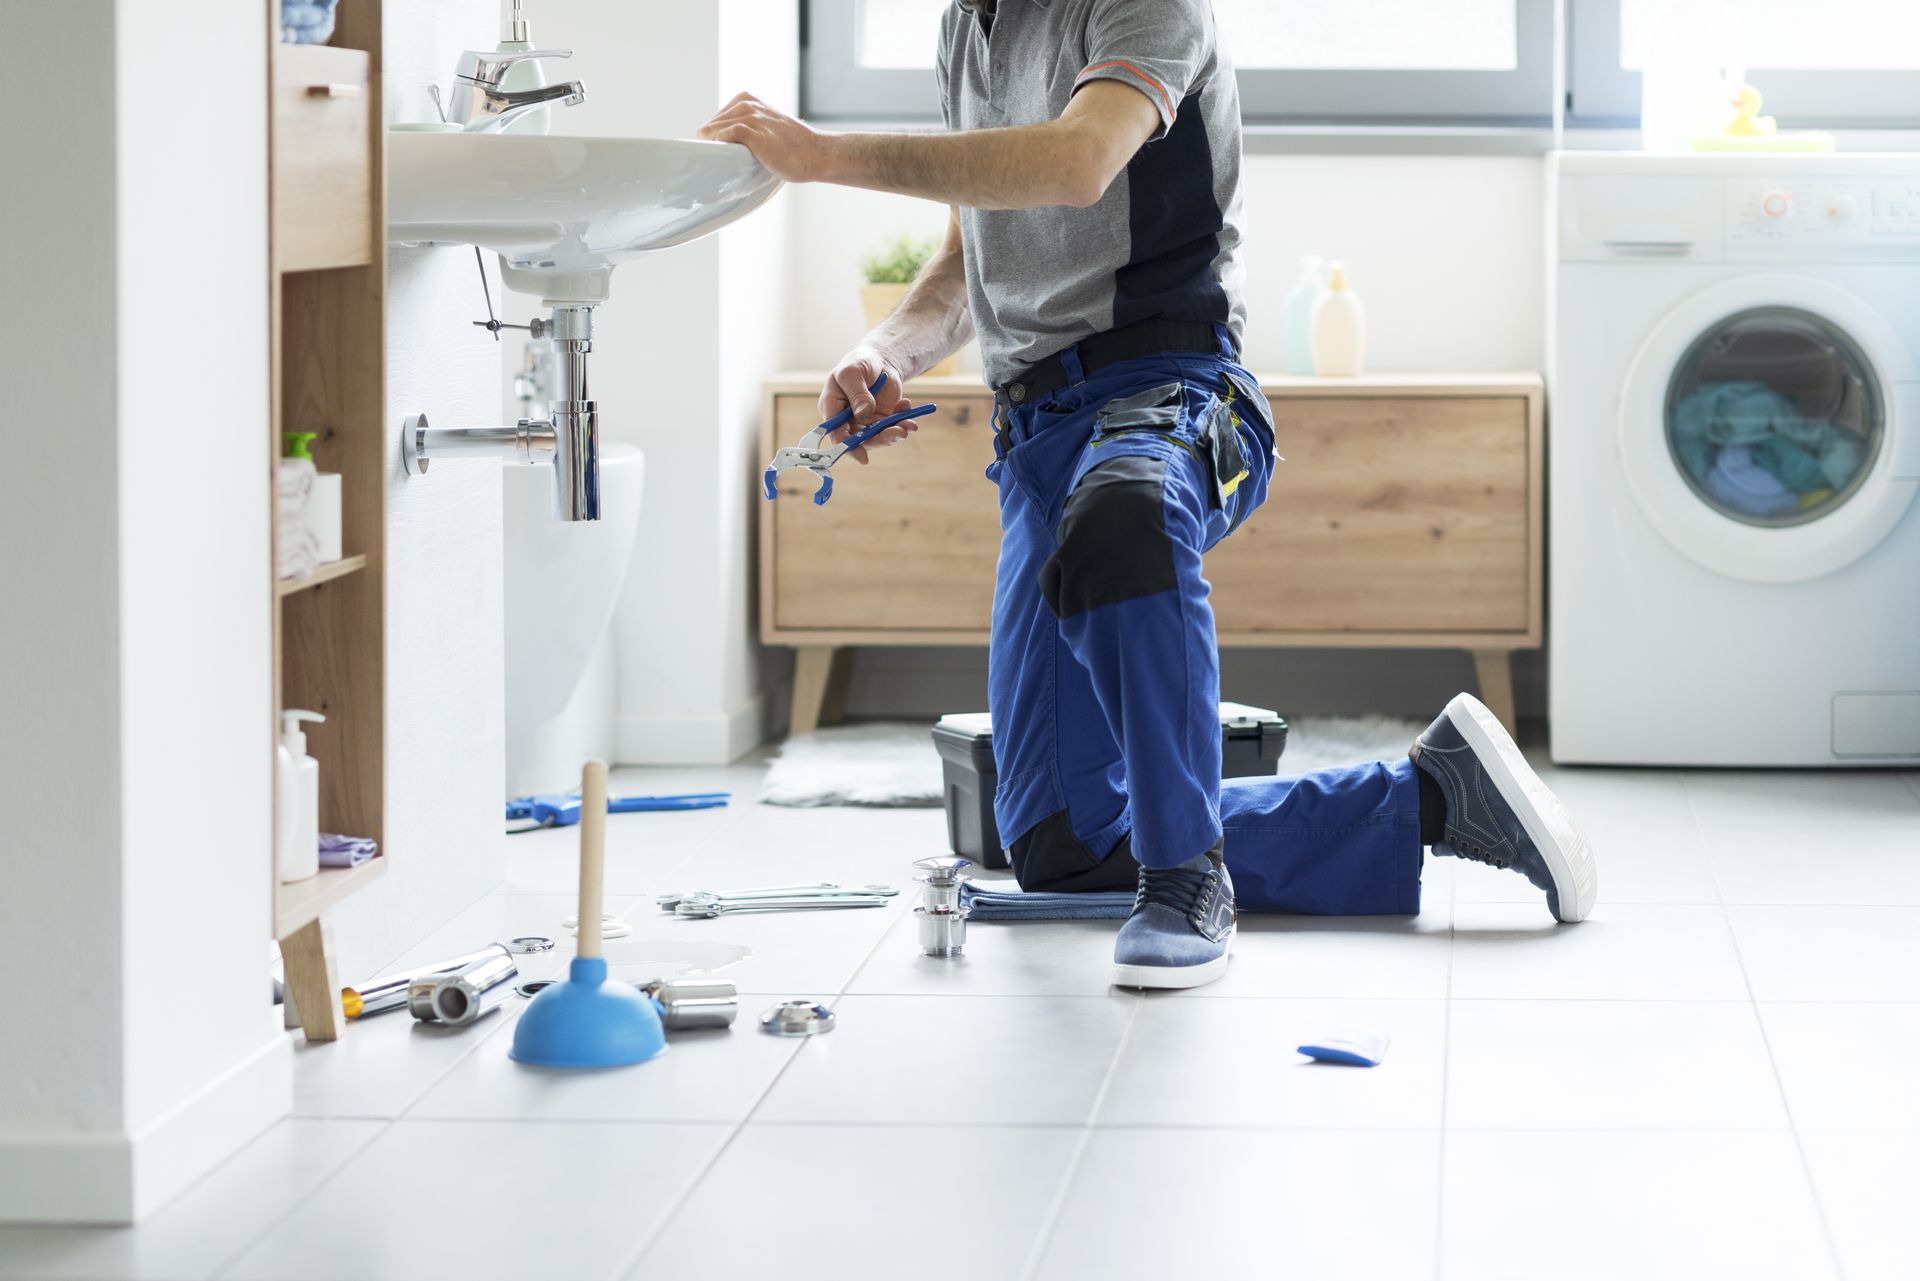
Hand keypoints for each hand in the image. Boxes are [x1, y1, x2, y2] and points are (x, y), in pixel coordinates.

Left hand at [698, 93, 832, 183]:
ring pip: (712, 131)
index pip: (713, 121)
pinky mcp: (755, 133)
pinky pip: (725, 135)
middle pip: (708, 127)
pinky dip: (719, 148)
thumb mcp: (765, 126)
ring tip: (726, 165)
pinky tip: (728, 159)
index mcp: (746, 100)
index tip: (720, 157)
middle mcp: (746, 104)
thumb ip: (745, 129)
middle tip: (724, 164)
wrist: (816, 154)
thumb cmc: (792, 147)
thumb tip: (722, 148)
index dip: (713, 142)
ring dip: (713, 150)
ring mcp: (751, 117)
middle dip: (712, 146)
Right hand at [820, 350, 920, 463]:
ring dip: (895, 433)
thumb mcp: (852, 372)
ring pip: (879, 436)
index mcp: (832, 409)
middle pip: (861, 440)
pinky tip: (906, 406)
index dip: (847, 448)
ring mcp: (866, 422)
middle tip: (898, 433)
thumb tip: (863, 413)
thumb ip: (856, 393)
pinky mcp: (883, 420)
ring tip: (908, 425)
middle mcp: (848, 421)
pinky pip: (893, 427)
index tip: (862, 457)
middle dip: (881, 439)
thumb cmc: (858, 363)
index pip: (836, 434)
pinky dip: (903, 421)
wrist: (879, 360)